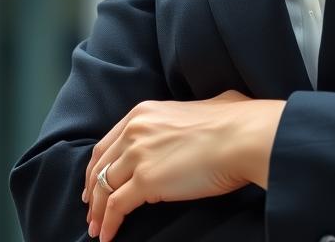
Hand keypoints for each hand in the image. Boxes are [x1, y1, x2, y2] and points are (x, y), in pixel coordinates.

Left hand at [82, 88, 254, 240]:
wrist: (243, 136)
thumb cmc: (234, 121)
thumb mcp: (202, 106)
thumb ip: (191, 115)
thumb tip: (208, 113)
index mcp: (145, 112)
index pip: (108, 143)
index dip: (98, 167)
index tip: (95, 182)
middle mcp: (136, 130)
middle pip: (100, 166)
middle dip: (92, 190)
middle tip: (91, 208)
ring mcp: (139, 155)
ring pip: (104, 188)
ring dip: (97, 212)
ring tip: (97, 228)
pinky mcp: (146, 181)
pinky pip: (116, 207)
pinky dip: (108, 223)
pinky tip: (108, 235)